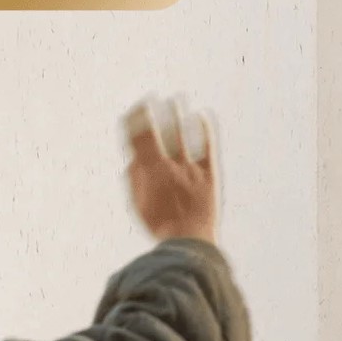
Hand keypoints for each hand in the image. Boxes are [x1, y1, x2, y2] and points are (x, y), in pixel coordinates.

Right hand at [123, 95, 219, 244]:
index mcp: (149, 174)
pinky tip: (202, 116)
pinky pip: (206, 148)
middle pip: (159, 133)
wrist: (188, 242)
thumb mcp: (139, 205)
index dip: (135, 121)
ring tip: (176, 99)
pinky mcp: (209, 175)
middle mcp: (168, 166)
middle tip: (150, 98)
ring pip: (181, 135)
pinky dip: (204, 130)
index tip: (134, 108)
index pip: (138, 140)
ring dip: (177, 115)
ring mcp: (190, 169)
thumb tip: (132, 160)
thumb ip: (134, 180)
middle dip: (153, 113)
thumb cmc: (161, 226)